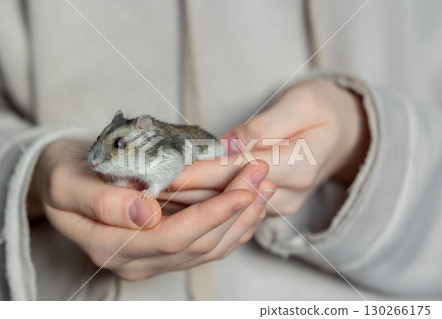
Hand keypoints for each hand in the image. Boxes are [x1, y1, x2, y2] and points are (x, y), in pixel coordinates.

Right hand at [29, 140, 274, 279]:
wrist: (60, 177)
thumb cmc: (62, 173)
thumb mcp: (66, 182)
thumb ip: (101, 202)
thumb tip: (146, 215)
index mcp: (111, 246)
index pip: (175, 236)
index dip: (214, 213)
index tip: (245, 186)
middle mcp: (136, 260)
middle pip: (199, 244)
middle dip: (236, 210)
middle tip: (261, 175)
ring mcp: (151, 258)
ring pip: (208, 249)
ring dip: (241, 219)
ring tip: (265, 187)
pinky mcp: (163, 248)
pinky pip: (205, 246)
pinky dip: (231, 226)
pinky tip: (249, 206)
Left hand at [164, 78, 368, 214]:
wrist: (345, 131)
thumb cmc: (323, 110)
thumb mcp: (299, 104)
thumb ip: (263, 128)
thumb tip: (226, 147)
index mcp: (300, 166)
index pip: (240, 170)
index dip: (201, 173)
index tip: (168, 174)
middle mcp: (290, 194)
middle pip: (230, 195)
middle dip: (187, 192)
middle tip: (150, 189)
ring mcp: (281, 204)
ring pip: (228, 206)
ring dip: (191, 201)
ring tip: (156, 197)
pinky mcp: (271, 205)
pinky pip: (234, 208)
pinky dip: (206, 203)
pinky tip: (180, 200)